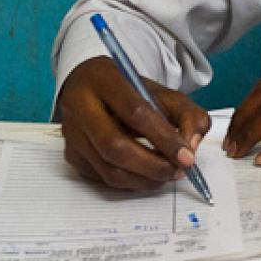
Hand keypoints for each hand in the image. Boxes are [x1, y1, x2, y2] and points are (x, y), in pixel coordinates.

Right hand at [55, 57, 211, 190]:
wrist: (94, 88)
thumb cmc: (131, 92)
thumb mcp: (164, 93)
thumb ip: (187, 115)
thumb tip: (190, 147)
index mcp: (103, 79)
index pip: (134, 112)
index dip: (163, 138)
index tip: (186, 156)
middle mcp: (79, 105)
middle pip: (115, 146)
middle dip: (152, 166)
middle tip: (177, 171)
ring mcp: (72, 133)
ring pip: (108, 169)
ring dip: (143, 179)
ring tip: (166, 174)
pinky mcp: (71, 154)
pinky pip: (102, 178)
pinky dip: (130, 182)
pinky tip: (146, 174)